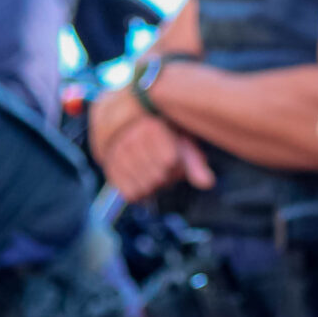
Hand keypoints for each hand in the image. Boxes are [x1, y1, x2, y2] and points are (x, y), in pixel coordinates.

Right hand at [91, 91, 213, 199]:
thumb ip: (195, 161)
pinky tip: (141, 180)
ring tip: (151, 171)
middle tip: (162, 166)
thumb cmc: (160, 133)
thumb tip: (208, 183)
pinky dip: (140, 193)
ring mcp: (117, 155)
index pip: (170, 162)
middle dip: (166, 177)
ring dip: (152, 185)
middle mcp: (131, 141)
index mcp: (151, 128)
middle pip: (158, 178)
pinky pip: (130, 195)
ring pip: (144, 188)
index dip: (177, 164)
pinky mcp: (109, 169)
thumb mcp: (180, 139)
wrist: (123, 122)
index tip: (173, 157)